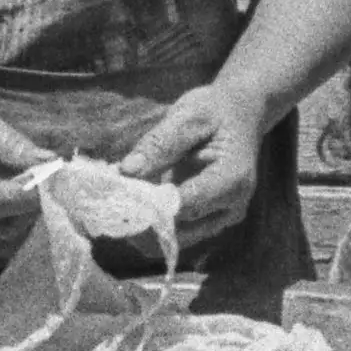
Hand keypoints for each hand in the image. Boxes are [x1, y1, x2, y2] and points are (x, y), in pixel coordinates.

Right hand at [0, 83, 50, 261]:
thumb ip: (11, 144)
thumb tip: (51, 162)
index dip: (29, 198)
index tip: (53, 182)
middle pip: (1, 229)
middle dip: (33, 213)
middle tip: (46, 190)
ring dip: (23, 230)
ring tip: (29, 203)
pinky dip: (5, 243)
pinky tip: (12, 218)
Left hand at [118, 81, 272, 246]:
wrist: (242, 116)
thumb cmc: (216, 111)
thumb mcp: (189, 115)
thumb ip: (160, 143)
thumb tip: (126, 171)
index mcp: (232, 179)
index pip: (186, 204)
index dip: (148, 204)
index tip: (115, 194)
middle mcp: (230, 206)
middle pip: (179, 231)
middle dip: (142, 220)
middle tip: (109, 199)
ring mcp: (220, 218)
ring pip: (173, 240)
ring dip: (143, 226)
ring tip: (117, 200)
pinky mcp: (208, 222)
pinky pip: (175, 234)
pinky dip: (151, 224)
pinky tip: (133, 202)